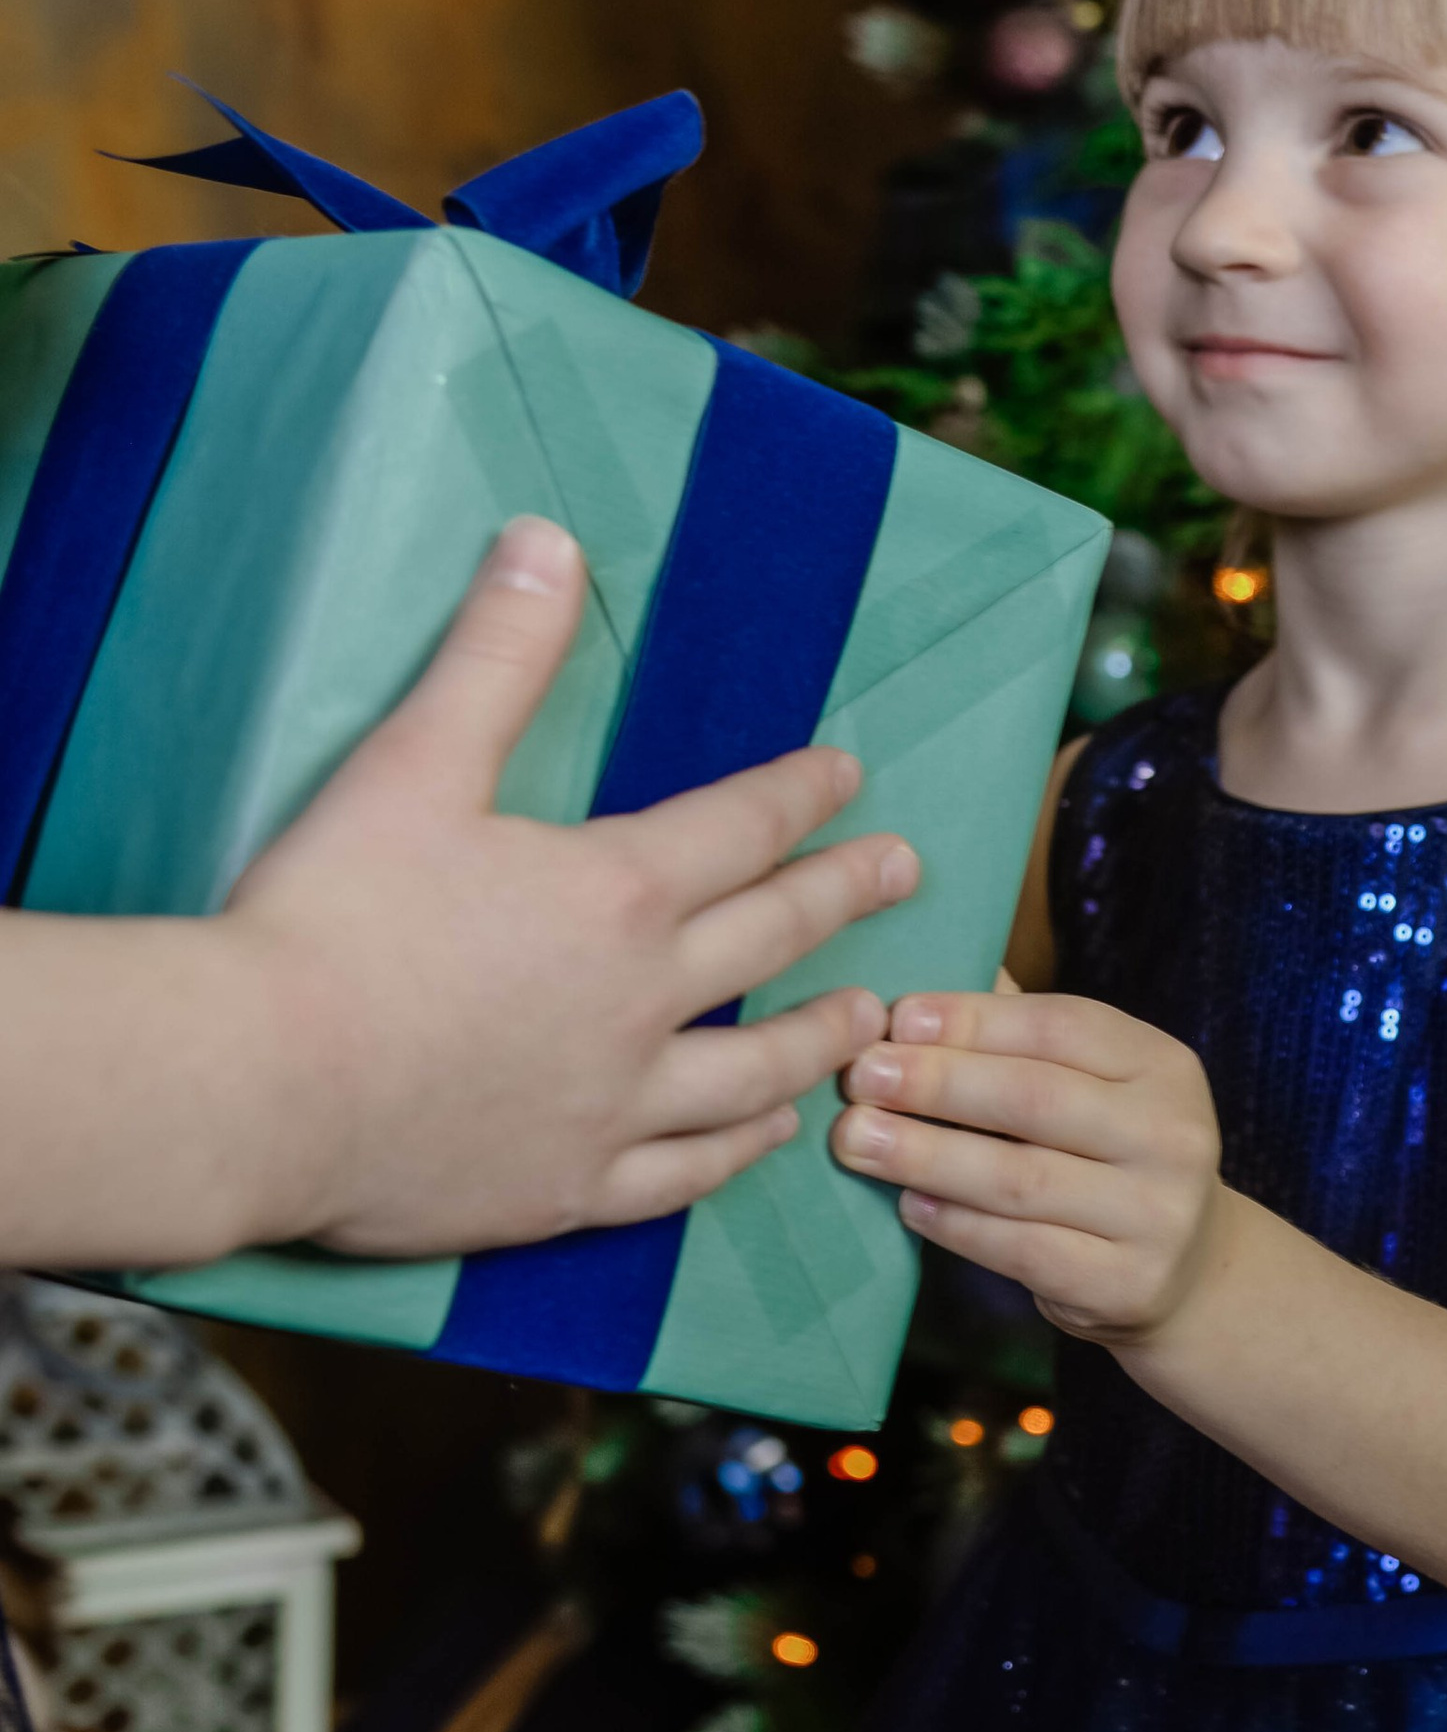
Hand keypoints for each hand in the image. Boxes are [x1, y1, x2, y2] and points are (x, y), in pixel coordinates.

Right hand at [229, 515, 918, 1254]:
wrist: (257, 1085)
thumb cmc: (328, 920)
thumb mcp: (413, 763)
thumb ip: (495, 656)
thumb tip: (548, 541)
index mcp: (616, 892)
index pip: (741, 827)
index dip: (800, 792)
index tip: (848, 774)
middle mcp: (642, 1001)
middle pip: (773, 937)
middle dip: (844, 894)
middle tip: (904, 871)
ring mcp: (613, 1105)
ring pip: (753, 1069)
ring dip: (818, 1032)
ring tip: (865, 1015)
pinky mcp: (569, 1190)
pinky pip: (684, 1174)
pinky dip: (737, 1150)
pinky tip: (763, 1134)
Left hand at [832, 990, 1225, 1342]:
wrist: (1186, 1269)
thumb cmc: (1108, 1156)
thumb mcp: (1094, 1084)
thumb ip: (1020, 1034)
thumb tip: (919, 978)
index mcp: (1163, 1064)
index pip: (1063, 1026)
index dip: (974, 1020)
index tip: (895, 1016)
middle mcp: (1173, 1134)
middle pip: (1036, 1098)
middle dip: (937, 1083)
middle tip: (858, 1075)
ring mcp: (1157, 1214)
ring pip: (1020, 1179)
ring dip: (927, 1156)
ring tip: (857, 1139)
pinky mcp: (1127, 1284)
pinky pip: (1023, 1250)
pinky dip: (957, 1225)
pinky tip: (907, 1204)